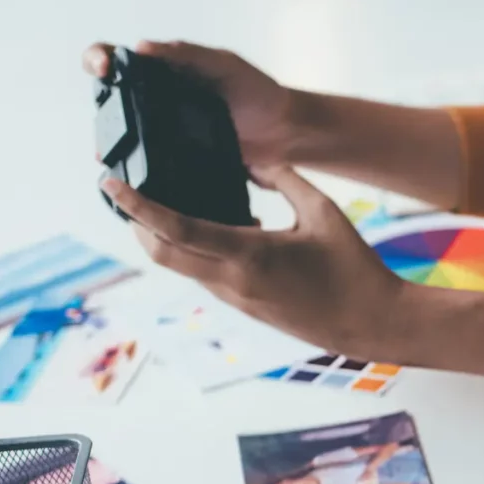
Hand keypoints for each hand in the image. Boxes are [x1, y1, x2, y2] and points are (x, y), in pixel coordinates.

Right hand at [82, 40, 294, 166]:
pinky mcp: (179, 159)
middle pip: (112, 100)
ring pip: (127, 135)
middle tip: (103, 119)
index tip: (104, 69)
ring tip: (106, 155)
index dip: (99, 59)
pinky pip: (151, 162)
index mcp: (163, 69)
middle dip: (100, 109)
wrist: (282, 133)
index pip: (117, 57)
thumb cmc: (257, 92)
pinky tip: (132, 177)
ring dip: (112, 144)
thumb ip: (187, 55)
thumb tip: (143, 47)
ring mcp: (166, 131)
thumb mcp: (223, 66)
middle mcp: (158, 99)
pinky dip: (138, 168)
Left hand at [100, 166, 403, 356]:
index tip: (111, 184)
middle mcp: (234, 283)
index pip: (176, 230)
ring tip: (162, 204)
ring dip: (165, 239)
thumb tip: (254, 159)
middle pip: (163, 254)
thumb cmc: (355, 268)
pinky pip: (207, 277)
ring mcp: (238, 300)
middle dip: (137, 225)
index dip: (137, 206)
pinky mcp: (247, 309)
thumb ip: (284, 178)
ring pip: (183, 267)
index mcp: (250, 256)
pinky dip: (195, 252)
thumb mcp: (322, 211)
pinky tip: (213, 228)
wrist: (372, 324)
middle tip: (126, 194)